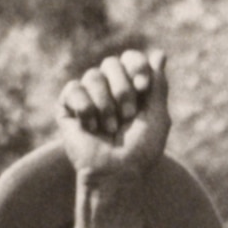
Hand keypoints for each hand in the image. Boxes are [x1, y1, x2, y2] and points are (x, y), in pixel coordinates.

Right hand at [56, 47, 170, 181]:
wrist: (115, 173)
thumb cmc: (141, 151)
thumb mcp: (158, 117)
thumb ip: (158, 85)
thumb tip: (160, 54)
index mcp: (132, 88)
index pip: (131, 58)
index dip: (136, 67)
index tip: (143, 88)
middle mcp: (109, 88)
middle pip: (112, 63)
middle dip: (123, 91)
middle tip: (128, 117)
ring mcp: (88, 95)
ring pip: (92, 75)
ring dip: (106, 106)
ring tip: (109, 129)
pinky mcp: (68, 105)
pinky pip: (74, 89)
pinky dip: (86, 110)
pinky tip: (90, 128)